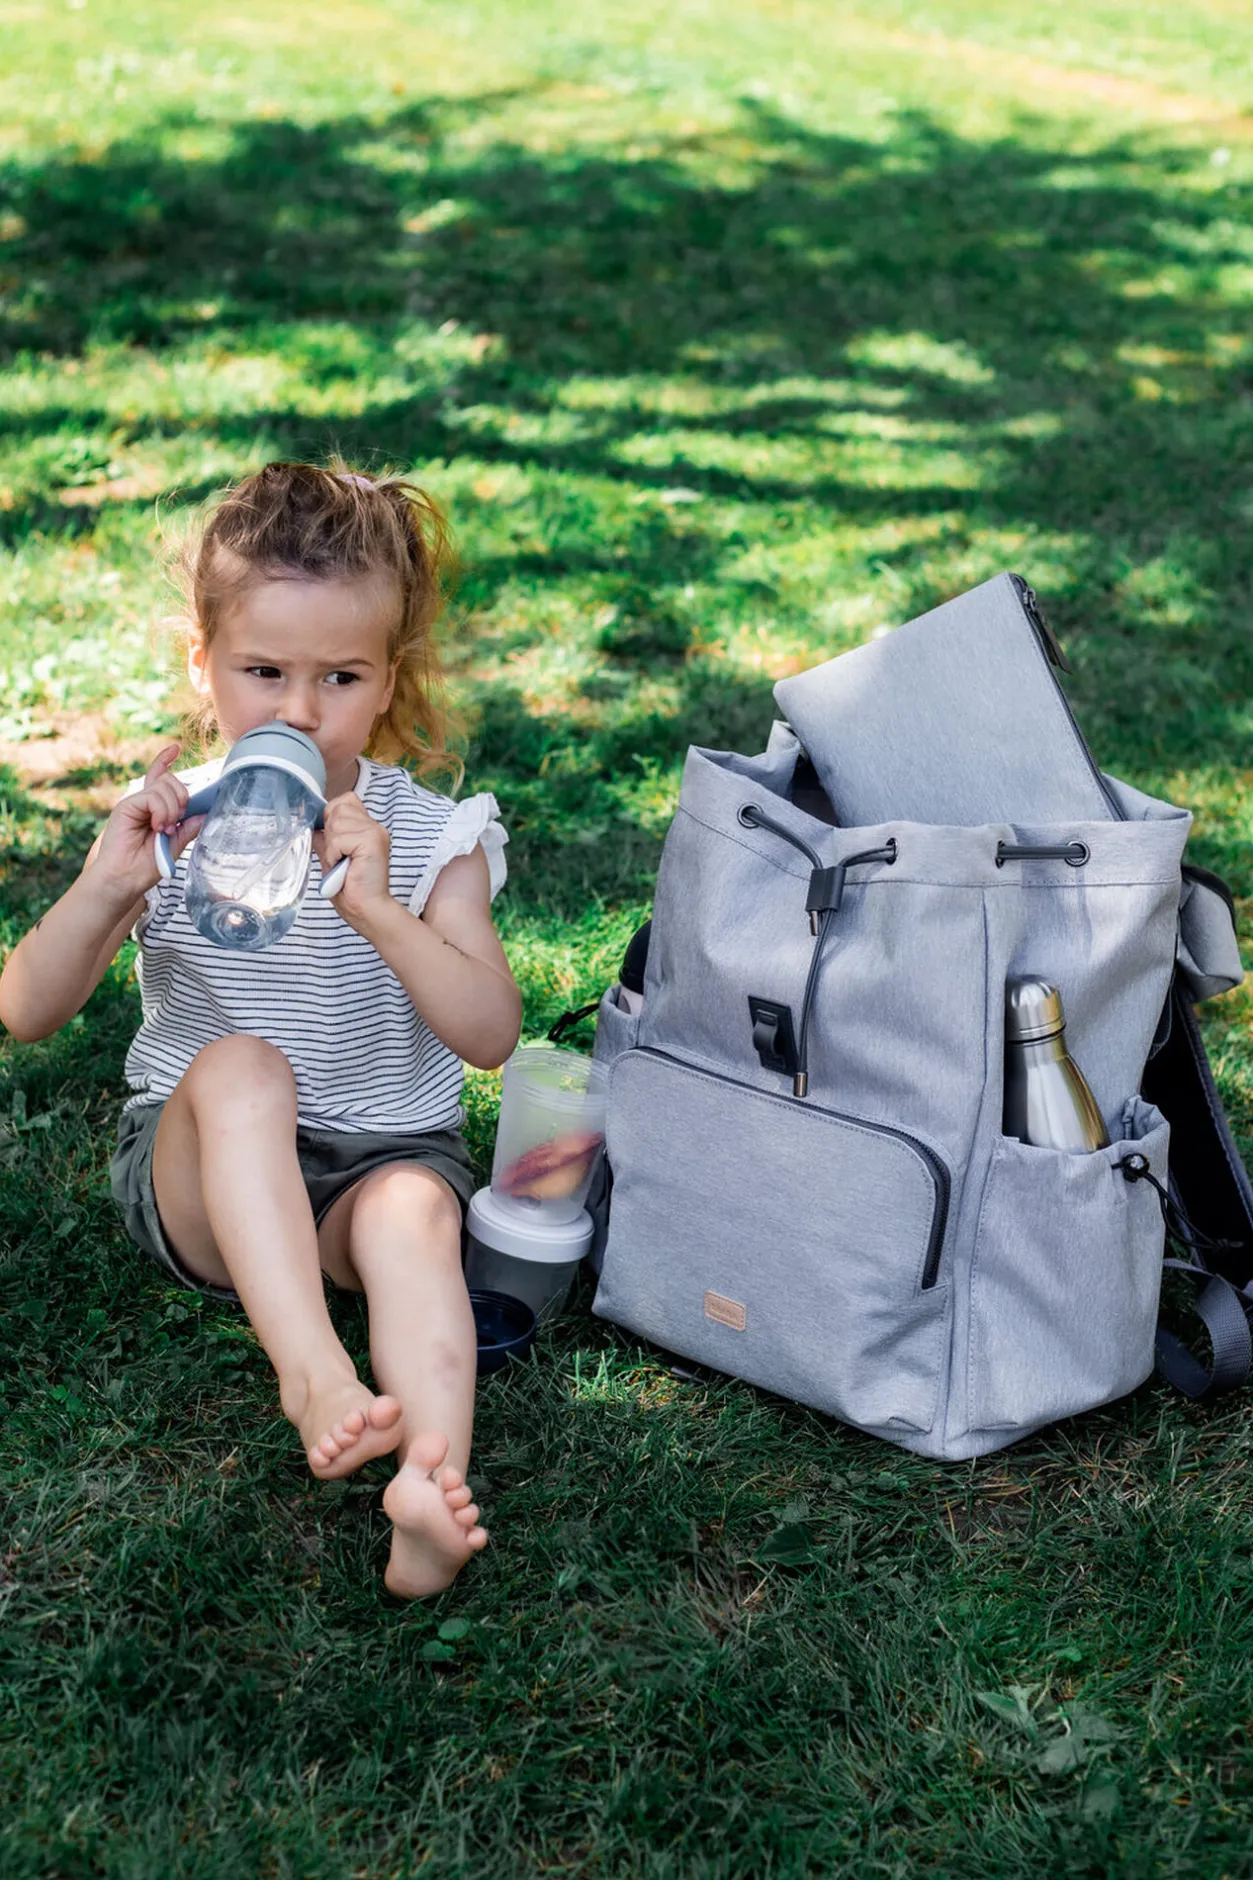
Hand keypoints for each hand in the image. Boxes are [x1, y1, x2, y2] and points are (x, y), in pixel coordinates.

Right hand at [89, 744, 203, 908]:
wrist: (124, 880)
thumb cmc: (145, 867)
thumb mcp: (175, 845)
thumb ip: (188, 828)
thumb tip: (205, 814)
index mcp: (154, 809)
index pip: (159, 778)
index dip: (165, 761)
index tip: (176, 748)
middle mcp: (144, 803)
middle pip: (171, 781)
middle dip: (182, 799)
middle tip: (176, 823)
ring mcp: (135, 803)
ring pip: (164, 787)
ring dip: (171, 809)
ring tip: (164, 830)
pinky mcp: (126, 806)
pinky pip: (152, 796)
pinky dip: (161, 811)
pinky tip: (157, 827)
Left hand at [314, 793, 390, 925]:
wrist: (366, 908)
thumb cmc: (351, 889)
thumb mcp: (332, 859)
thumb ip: (325, 841)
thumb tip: (314, 827)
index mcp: (367, 828)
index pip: (345, 800)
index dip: (332, 816)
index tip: (334, 843)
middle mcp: (374, 826)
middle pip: (338, 808)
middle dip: (330, 833)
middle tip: (339, 857)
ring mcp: (374, 831)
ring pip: (336, 822)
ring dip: (332, 846)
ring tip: (341, 863)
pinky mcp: (372, 840)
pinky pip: (339, 838)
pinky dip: (334, 854)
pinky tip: (344, 866)